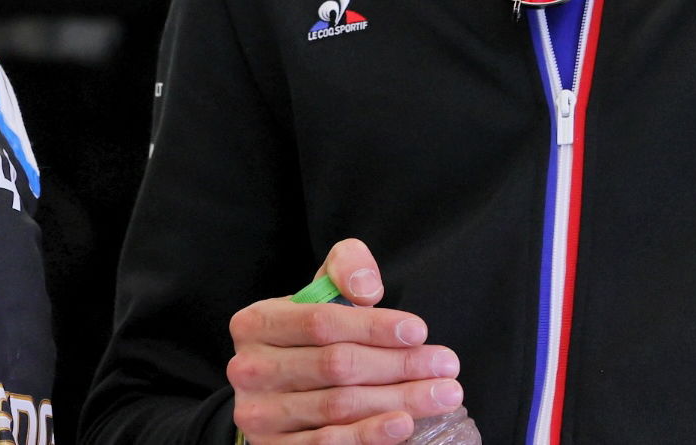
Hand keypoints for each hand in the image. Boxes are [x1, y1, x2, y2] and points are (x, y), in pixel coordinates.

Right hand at [227, 238, 463, 443]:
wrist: (278, 388)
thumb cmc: (308, 332)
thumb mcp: (320, 289)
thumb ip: (344, 267)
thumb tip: (367, 289)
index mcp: (255, 323)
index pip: (320, 322)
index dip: (373, 326)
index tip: (420, 330)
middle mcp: (249, 370)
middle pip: (336, 366)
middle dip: (399, 365)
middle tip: (446, 365)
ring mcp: (259, 416)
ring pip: (339, 407)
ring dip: (398, 400)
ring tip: (442, 393)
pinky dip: (370, 435)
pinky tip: (404, 423)